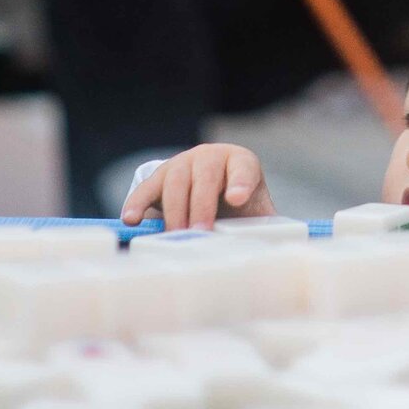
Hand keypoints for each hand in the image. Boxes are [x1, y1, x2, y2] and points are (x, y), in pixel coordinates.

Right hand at [120, 143, 276, 228]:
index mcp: (241, 162)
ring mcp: (183, 163)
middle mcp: (211, 157)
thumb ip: (264, 226)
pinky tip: (132, 220)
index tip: (237, 199)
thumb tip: (277, 251)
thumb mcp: (254, 210)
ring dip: (175, 209)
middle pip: (206, 176)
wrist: (211, 189)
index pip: (244, 168)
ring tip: (176, 234)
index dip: (241, 182)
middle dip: (203, 204)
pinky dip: (138, 203)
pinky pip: (147, 188)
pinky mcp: (159, 176)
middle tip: (201, 231)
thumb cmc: (238, 205)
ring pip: (176, 180)